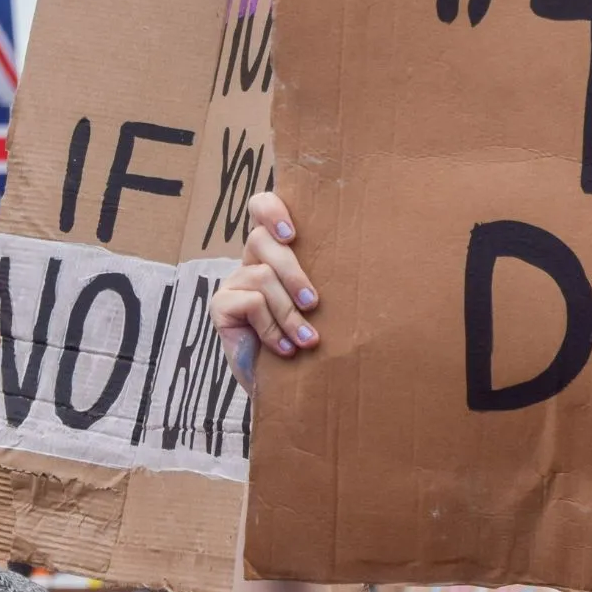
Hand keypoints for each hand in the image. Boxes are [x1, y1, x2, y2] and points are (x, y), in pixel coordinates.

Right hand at [210, 192, 319, 393]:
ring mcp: (233, 282)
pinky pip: (250, 303)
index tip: (293, 234)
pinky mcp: (220, 306)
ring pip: (261, 275)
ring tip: (307, 340)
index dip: (271, 210)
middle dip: (293, 274)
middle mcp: (252, 261)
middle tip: (314, 303)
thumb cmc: (313, 337)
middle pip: (261, 241)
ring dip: (289, 312)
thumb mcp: (323, 303)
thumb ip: (330, 276)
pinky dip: (272, 328)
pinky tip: (284, 348)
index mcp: (277, 251)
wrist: (289, 384)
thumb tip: (370, 257)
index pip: (262, 207)